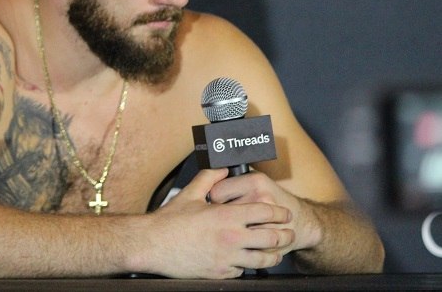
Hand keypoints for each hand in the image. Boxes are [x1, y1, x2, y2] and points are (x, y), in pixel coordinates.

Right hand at [142, 169, 293, 278]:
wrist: (153, 245)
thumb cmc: (170, 221)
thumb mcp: (190, 193)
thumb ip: (210, 177)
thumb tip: (222, 168)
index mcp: (227, 216)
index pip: (265, 213)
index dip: (280, 213)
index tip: (285, 214)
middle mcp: (232, 238)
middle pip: (272, 238)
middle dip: (284, 235)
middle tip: (288, 233)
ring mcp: (228, 258)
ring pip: (263, 260)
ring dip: (274, 255)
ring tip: (277, 252)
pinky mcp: (220, 273)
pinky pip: (243, 271)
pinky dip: (249, 266)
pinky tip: (248, 262)